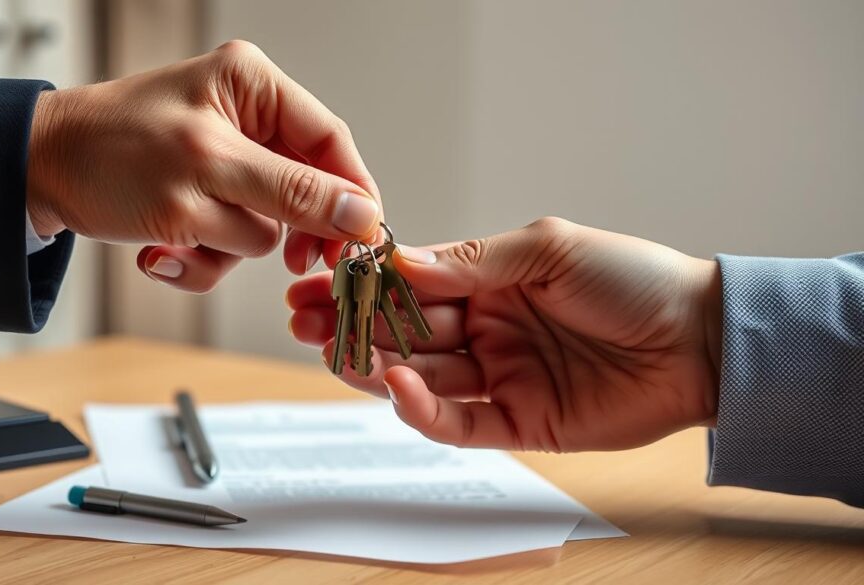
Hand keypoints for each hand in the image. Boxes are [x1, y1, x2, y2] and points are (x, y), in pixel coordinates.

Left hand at [27, 40, 380, 292]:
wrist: (35, 177)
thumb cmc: (104, 152)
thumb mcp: (205, 170)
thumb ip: (290, 192)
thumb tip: (360, 212)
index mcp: (253, 87)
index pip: (330, 142)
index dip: (352, 195)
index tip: (362, 242)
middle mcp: (245, 119)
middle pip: (304, 191)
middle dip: (276, 229)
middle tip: (286, 262)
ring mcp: (225, 163)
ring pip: (265, 228)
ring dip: (223, 247)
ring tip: (176, 238)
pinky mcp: (204, 198)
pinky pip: (230, 243)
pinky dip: (199, 258)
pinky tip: (161, 250)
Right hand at [287, 218, 722, 451]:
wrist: (700, 342)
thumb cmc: (634, 280)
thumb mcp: (548, 250)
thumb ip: (473, 260)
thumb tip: (401, 261)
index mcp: (492, 282)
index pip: (412, 286)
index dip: (364, 285)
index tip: (317, 279)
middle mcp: (488, 330)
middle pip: (405, 333)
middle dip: (353, 326)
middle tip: (304, 320)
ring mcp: (500, 378)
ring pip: (421, 378)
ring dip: (376, 365)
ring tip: (335, 350)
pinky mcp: (517, 423)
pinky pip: (456, 421)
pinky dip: (421, 408)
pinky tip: (397, 383)